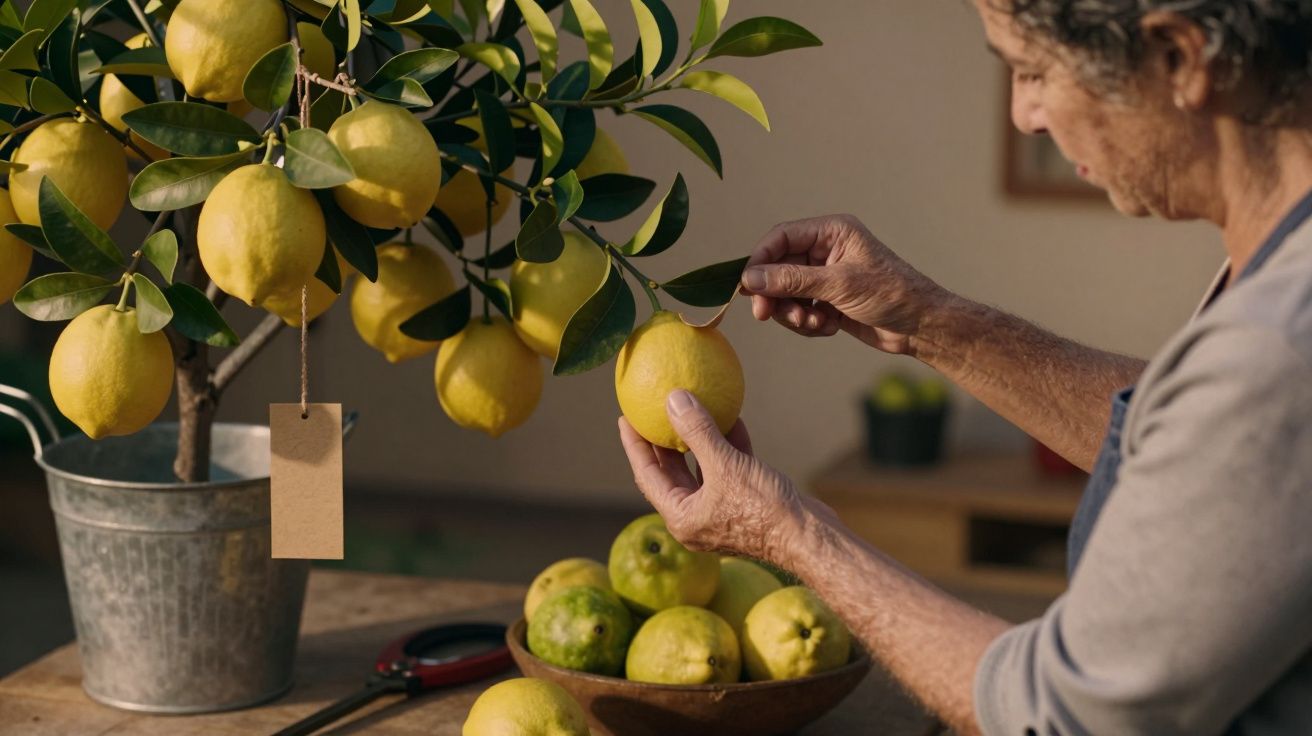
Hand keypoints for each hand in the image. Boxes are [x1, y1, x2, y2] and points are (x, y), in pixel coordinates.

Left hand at [617, 389, 806, 562]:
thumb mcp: (725, 466)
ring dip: (699, 440)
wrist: (807, 537)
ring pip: (702, 469)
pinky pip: (729, 470)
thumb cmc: (763, 509)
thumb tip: (673, 399)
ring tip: (691, 409)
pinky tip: (733, 419)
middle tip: (654, 411)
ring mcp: (721, 511)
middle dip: (663, 441)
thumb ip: (697, 431)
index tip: (626, 417)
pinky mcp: (745, 504)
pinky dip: (728, 447)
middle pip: (671, 472)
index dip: (635, 444)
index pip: (647, 474)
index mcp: (681, 516)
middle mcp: (696, 517)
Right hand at [741, 214, 946, 353]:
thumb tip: (750, 278)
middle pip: (779, 269)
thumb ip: (792, 280)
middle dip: (776, 295)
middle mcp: (826, 250)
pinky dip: (808, 322)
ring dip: (793, 313)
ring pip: (787, 293)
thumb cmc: (890, 294)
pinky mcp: (828, 300)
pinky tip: (828, 327)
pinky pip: (800, 310)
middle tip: (766, 315)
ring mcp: (826, 277)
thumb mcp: (839, 284)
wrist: (921, 326)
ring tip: (813, 323)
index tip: (747, 286)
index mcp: (831, 232)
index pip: (781, 238)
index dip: (760, 260)